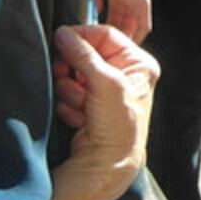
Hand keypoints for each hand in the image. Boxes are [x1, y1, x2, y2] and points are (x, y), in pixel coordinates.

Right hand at [52, 23, 157, 199]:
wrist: (105, 165)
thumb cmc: (119, 128)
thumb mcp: (105, 83)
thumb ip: (83, 54)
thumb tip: (64, 34)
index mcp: (138, 63)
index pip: (105, 34)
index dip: (82, 37)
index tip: (62, 41)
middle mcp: (122, 75)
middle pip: (84, 54)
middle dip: (74, 70)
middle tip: (75, 82)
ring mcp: (103, 91)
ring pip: (71, 74)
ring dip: (71, 91)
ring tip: (85, 108)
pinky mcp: (86, 105)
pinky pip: (65, 92)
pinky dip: (68, 104)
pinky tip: (81, 118)